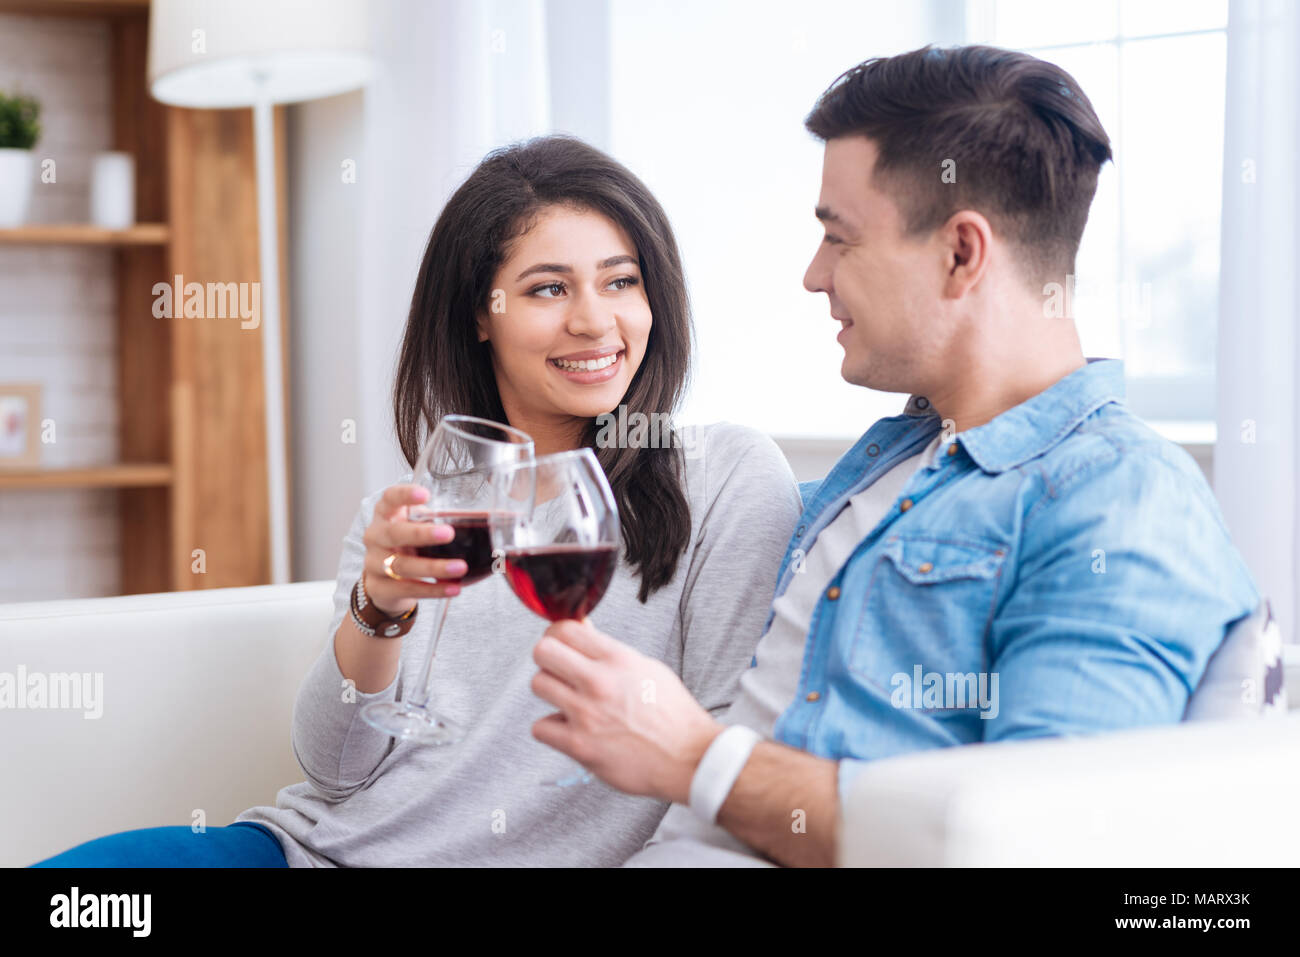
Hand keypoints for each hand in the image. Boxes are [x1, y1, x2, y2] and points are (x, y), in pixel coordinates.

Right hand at [361, 484, 466, 616]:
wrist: (382, 582)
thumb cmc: (406, 546)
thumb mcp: (416, 527)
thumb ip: (439, 520)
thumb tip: (497, 517)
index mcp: (386, 514)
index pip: (389, 498)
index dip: (404, 495)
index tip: (425, 494)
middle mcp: (376, 536)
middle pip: (394, 533)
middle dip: (422, 534)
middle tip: (449, 533)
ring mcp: (374, 563)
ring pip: (403, 565)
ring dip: (433, 566)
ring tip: (459, 567)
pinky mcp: (381, 588)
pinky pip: (408, 589)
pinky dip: (433, 590)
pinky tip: (453, 588)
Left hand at [530, 619, 722, 803]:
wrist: (688, 757)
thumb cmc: (673, 715)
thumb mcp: (647, 668)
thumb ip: (611, 652)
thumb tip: (583, 632)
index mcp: (618, 659)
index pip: (566, 629)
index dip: (557, 634)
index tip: (559, 643)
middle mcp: (599, 682)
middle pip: (543, 651)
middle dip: (548, 658)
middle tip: (558, 670)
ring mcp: (586, 714)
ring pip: (538, 684)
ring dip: (550, 692)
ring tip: (568, 701)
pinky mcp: (579, 745)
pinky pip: (540, 728)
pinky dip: (552, 730)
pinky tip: (570, 730)